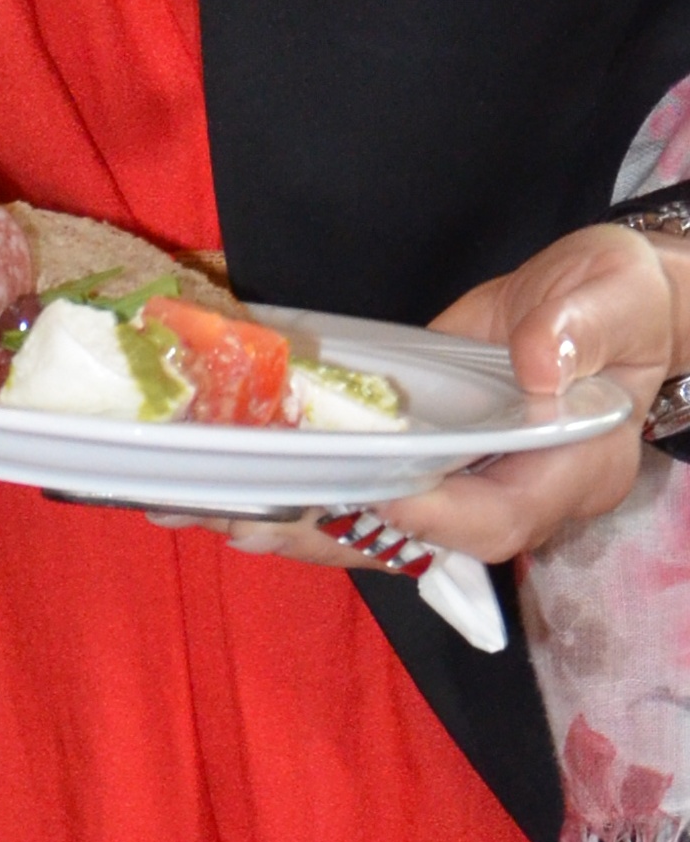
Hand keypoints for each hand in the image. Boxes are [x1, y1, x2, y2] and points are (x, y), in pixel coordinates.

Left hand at [218, 223, 685, 575]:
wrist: (599, 304)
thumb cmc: (615, 302)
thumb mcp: (611, 297)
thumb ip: (576, 329)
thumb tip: (538, 365)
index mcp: (573, 470)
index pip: (503, 518)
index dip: (439, 516)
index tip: (378, 496)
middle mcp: (513, 495)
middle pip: (425, 544)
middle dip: (340, 537)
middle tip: (259, 526)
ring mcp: (465, 485)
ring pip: (383, 530)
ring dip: (306, 528)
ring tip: (227, 516)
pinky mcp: (426, 462)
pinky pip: (369, 495)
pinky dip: (311, 496)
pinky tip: (242, 491)